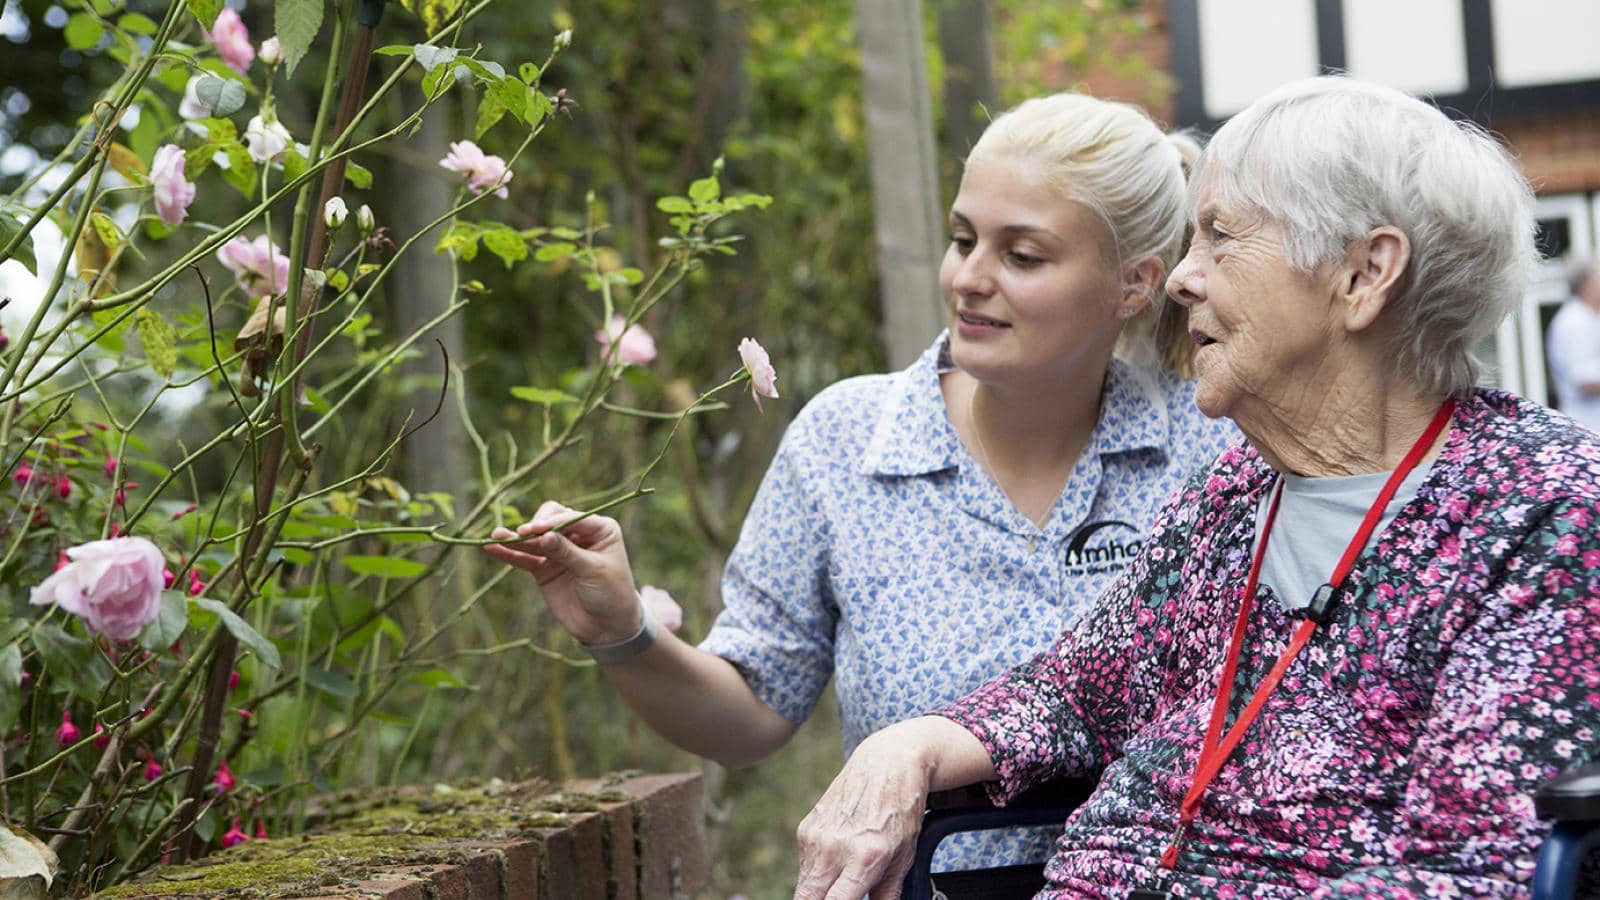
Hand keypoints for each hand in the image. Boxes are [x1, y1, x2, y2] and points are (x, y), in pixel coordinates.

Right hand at [484, 501, 640, 644]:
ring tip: (495, 536)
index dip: (552, 522)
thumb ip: (568, 553)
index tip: (535, 529)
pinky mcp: (544, 568)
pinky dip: (509, 554)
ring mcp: (559, 551)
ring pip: (533, 539)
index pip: (570, 518)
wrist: (607, 627)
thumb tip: (544, 536)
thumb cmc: (611, 594)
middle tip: (524, 535)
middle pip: (549, 520)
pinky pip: (524, 558)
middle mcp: (578, 535)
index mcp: (599, 529)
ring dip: (515, 538)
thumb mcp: (593, 571)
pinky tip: (492, 547)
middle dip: (535, 527)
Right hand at [793, 727, 933, 899]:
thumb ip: (887, 893)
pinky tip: (836, 859)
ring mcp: (816, 836)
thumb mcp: (905, 857)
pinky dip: (816, 871)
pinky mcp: (806, 828)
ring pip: (804, 884)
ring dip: (817, 891)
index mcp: (864, 857)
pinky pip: (804, 864)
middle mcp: (834, 847)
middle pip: (806, 899)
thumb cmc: (901, 810)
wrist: (887, 764)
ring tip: (841, 882)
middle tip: (837, 896)